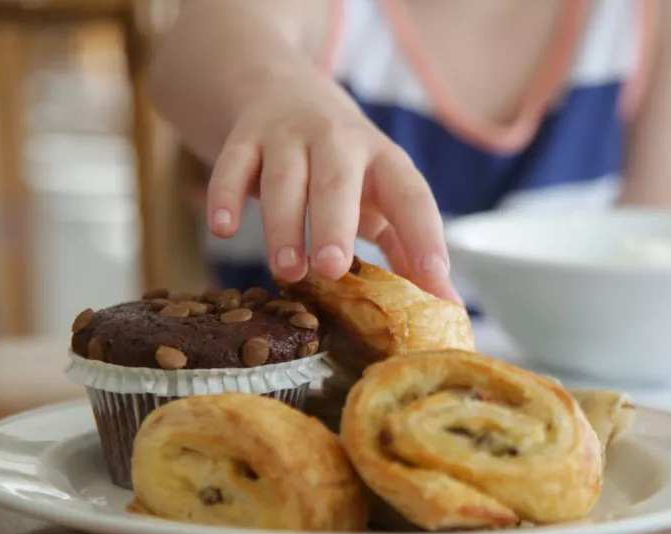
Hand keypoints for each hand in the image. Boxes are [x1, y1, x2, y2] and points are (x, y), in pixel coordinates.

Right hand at [205, 71, 460, 302]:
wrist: (286, 91)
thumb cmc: (347, 167)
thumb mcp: (381, 196)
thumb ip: (408, 248)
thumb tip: (447, 305)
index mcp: (384, 159)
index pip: (411, 194)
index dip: (424, 232)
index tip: (433, 273)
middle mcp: (339, 141)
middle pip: (337, 182)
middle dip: (334, 225)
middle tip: (330, 269)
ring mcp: (288, 137)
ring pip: (284, 179)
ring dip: (283, 224)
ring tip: (286, 271)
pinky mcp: (246, 138)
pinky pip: (233, 164)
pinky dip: (225, 195)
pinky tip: (223, 228)